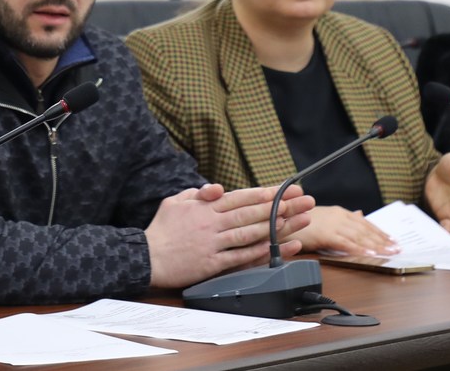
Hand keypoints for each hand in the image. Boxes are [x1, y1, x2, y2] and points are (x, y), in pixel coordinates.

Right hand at [144, 182, 312, 287]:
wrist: (147, 257)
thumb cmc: (161, 229)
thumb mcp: (175, 201)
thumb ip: (198, 193)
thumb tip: (218, 187)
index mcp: (205, 207)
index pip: (240, 197)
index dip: (264, 193)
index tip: (285, 189)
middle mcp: (212, 224)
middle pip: (251, 213)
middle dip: (279, 206)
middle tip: (302, 201)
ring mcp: (214, 244)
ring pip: (250, 233)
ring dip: (276, 226)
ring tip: (298, 220)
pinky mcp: (213, 264)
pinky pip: (242, 256)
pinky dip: (262, 251)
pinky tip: (278, 247)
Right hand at [294, 204, 398, 255]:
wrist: (282, 218)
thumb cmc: (302, 220)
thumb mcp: (325, 217)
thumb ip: (344, 219)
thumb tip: (360, 214)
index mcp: (340, 213)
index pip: (365, 223)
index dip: (380, 233)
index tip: (392, 241)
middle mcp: (339, 216)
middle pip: (365, 230)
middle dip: (382, 240)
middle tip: (397, 249)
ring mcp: (333, 224)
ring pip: (359, 236)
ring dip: (376, 245)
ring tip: (389, 253)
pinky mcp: (326, 234)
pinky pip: (346, 243)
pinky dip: (359, 249)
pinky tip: (370, 254)